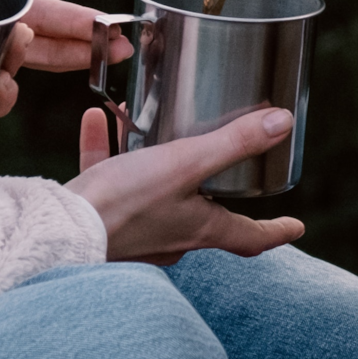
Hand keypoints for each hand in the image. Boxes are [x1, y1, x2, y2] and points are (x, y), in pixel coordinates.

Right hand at [70, 107, 304, 264]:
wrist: (61, 232)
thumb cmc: (126, 204)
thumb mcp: (185, 164)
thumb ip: (232, 143)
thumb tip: (281, 125)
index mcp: (201, 228)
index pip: (250, 238)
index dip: (275, 231)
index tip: (295, 226)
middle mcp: (173, 236)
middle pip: (204, 214)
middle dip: (210, 188)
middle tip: (219, 165)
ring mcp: (137, 232)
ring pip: (155, 192)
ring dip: (153, 159)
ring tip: (145, 123)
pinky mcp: (103, 221)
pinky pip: (111, 180)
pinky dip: (108, 152)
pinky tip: (97, 120)